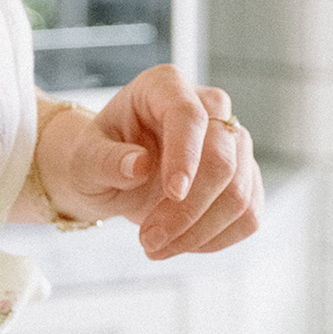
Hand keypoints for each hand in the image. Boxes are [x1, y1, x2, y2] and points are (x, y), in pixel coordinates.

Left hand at [35, 68, 262, 259]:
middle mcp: (208, 106)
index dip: (186, 155)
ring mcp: (232, 141)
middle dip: (188, 210)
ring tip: (156, 246)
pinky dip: (216, 239)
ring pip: (240, 192)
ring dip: (199, 232)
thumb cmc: (97, 157)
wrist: (112, 174)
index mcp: (165, 86)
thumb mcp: (83, 159)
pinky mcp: (244, 176)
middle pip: (223, 159)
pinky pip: (248, 214)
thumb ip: (105, 160)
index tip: (173, 194)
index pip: (189, 115)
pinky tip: (183, 244)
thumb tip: (139, 165)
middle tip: (148, 240)